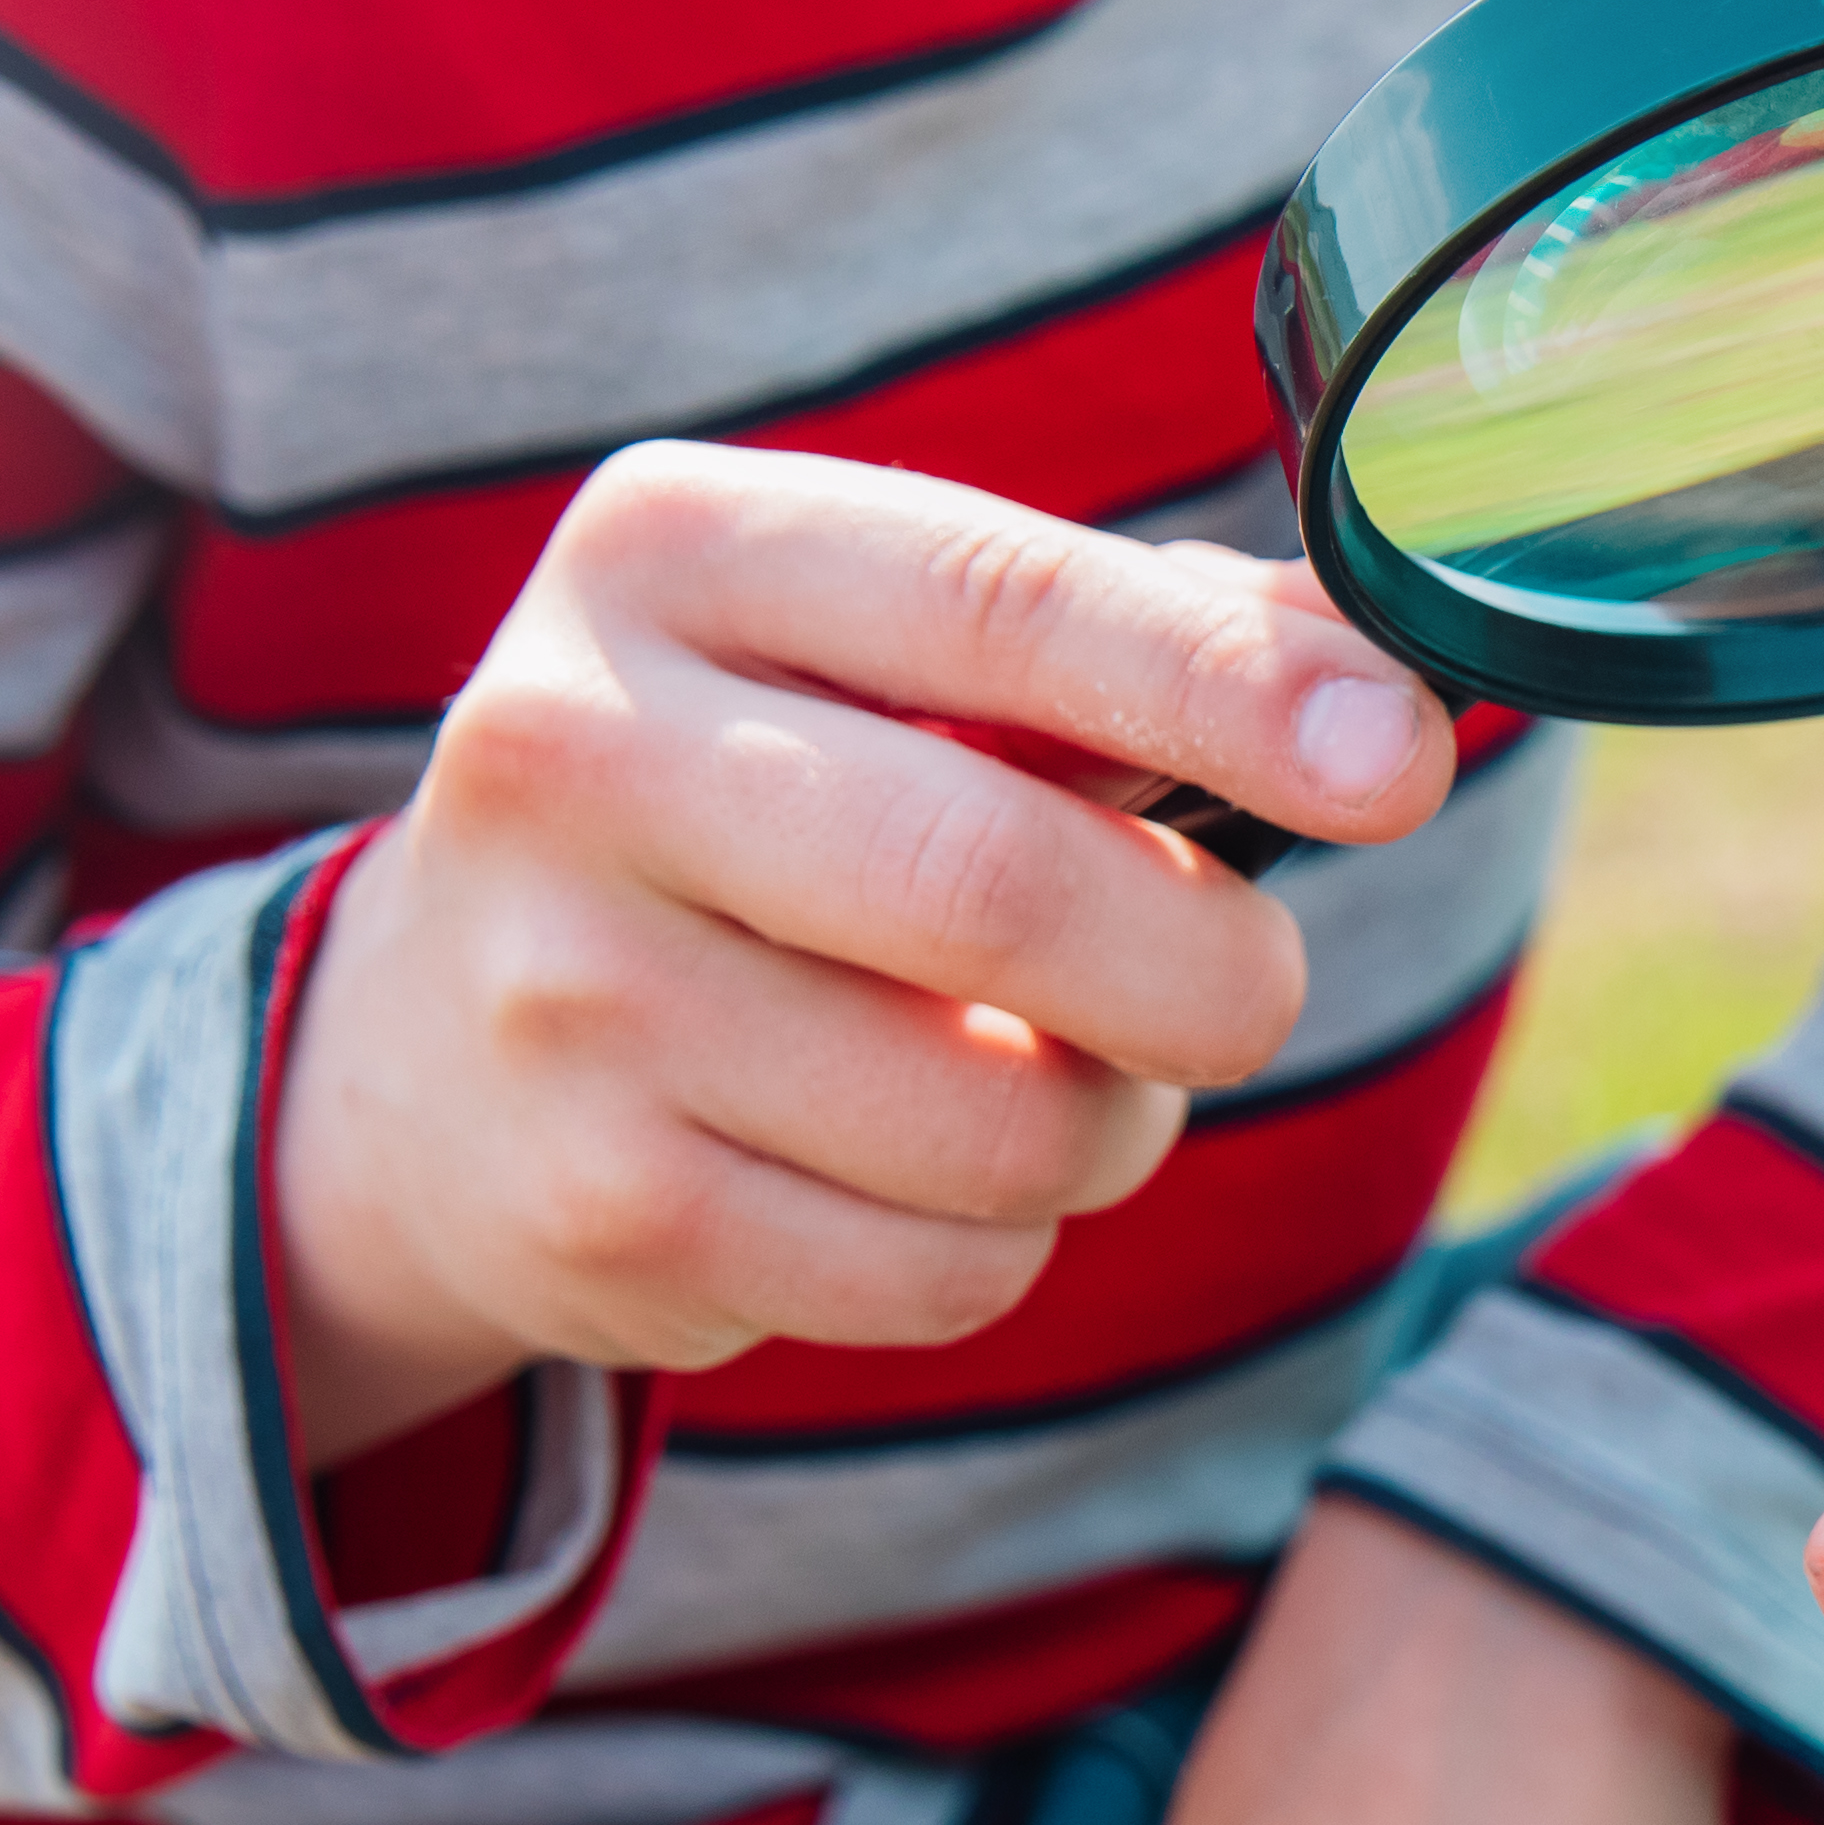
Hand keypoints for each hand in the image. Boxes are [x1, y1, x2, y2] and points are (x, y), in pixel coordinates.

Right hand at [269, 444, 1453, 1460]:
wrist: (422, 1049)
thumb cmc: (752, 809)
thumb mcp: (871, 653)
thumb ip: (1123, 634)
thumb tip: (1377, 672)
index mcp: (674, 552)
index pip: (1000, 597)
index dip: (1225, 687)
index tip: (1401, 755)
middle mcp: (579, 752)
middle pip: (1003, 887)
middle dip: (1208, 967)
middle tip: (1247, 984)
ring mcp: (569, 998)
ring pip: (1001, 1121)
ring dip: (1114, 1123)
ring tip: (1055, 1073)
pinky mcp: (598, 1214)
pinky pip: (942, 1272)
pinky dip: (1005, 1241)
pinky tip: (924, 1172)